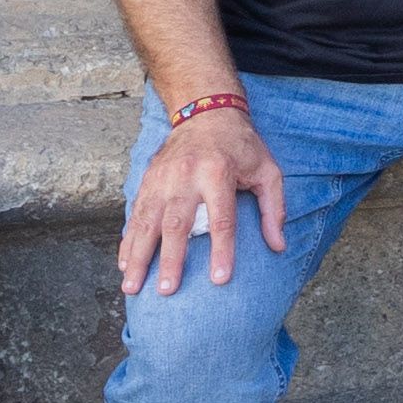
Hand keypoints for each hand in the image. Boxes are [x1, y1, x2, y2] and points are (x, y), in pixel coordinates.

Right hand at [120, 108, 284, 296]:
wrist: (206, 111)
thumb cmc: (241, 147)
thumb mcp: (267, 170)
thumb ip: (273, 208)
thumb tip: (278, 246)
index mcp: (218, 173)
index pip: (221, 219)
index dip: (221, 251)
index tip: (220, 279)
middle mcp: (186, 176)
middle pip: (177, 224)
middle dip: (170, 259)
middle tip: (166, 291)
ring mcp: (162, 178)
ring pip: (147, 222)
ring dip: (138, 256)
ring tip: (131, 286)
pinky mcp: (148, 179)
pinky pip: (135, 214)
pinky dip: (128, 240)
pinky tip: (124, 263)